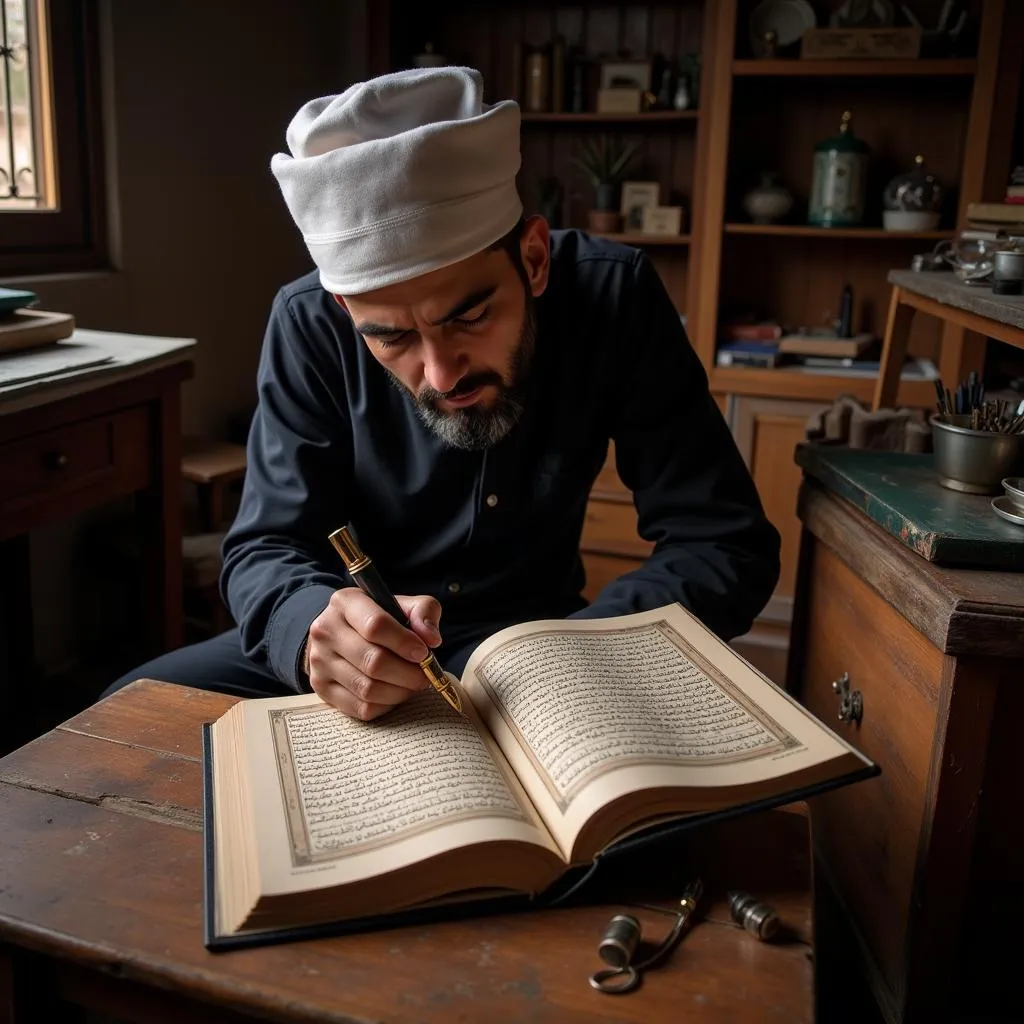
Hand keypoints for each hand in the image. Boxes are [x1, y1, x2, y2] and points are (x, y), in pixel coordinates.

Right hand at [305, 588, 441, 720]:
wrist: (341, 635)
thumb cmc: (379, 619)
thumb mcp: (402, 604)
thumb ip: (423, 612)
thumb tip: (431, 639)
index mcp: (345, 602)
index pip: (376, 625)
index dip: (405, 643)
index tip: (424, 652)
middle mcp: (325, 630)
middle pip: (373, 662)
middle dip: (408, 673)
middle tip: (425, 675)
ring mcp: (319, 662)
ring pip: (368, 689)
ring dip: (400, 691)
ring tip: (413, 684)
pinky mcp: (322, 689)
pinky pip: (361, 708)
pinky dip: (386, 705)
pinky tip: (395, 693)